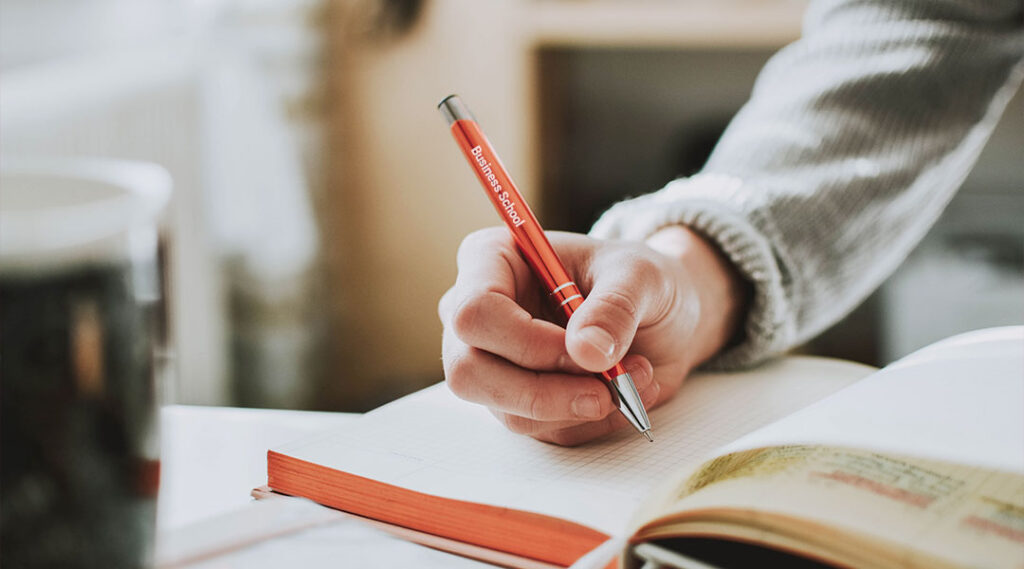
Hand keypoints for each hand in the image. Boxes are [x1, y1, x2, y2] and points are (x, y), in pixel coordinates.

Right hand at [438, 225, 747, 445]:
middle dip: (543, 391)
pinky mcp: (516, 401)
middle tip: (605, 388)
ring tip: (634, 375)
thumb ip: (615, 307)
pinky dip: (590, 420)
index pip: (474, 311)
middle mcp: (478, 315)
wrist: (660, 315)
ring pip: (507, 410)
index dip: (524, 341)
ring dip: (579, 405)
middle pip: (469, 371)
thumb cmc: (638, 280)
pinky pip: (541, 429)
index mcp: (491, 260)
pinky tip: (623, 391)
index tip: (583, 350)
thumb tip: (587, 352)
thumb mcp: (641, 276)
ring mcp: (491, 362)